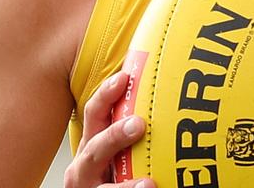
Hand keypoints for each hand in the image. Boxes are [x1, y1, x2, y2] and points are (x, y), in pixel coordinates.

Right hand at [64, 71, 154, 187]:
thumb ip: (132, 126)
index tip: (124, 77)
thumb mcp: (117, 148)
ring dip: (125, 186)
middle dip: (115, 136)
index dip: (106, 94)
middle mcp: (84, 167)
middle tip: (139, 125)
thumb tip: (169, 99)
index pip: (94, 114)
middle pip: (95, 149)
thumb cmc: (115, 170)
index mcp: (91, 144)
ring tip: (147, 184)